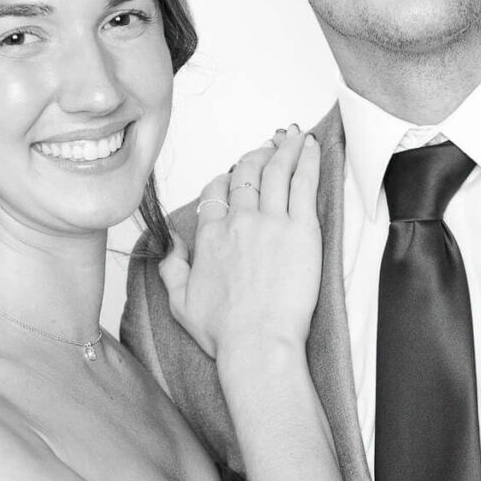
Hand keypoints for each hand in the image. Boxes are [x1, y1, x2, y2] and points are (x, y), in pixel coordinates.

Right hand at [160, 126, 320, 361]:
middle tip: (268, 149)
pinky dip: (307, 160)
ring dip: (283, 149)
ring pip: (276, 171)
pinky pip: (304, 183)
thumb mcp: (179, 302)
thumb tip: (171, 244)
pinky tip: (310, 146)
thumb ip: (171, 267)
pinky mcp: (302, 230)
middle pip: (246, 174)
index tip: (236, 176)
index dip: (226, 179)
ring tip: (291, 137)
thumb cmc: (225, 331)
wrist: (258, 343)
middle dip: (257, 156)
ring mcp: (271, 222)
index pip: (216, 192)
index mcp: (210, 236)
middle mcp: (239, 222)